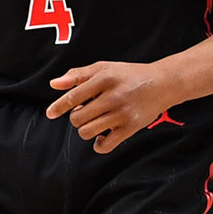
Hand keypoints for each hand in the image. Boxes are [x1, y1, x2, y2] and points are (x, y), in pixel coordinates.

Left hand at [46, 61, 177, 153]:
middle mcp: (113, 96)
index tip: (50, 113)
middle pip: (78, 118)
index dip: (58, 106)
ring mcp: (122, 113)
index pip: (73, 97)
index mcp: (104, 78)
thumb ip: (77, 75)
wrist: (162, 83)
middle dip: (76, 117)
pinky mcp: (131, 128)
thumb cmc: (128, 74)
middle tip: (86, 110)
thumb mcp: (103, 68)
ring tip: (93, 122)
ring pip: (88, 132)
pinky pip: (105, 146)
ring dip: (85, 129)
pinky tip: (101, 136)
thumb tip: (54, 84)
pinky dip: (98, 144)